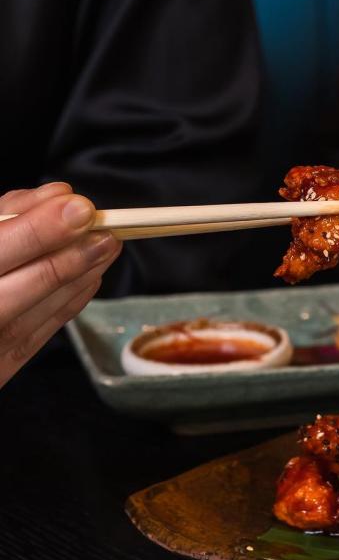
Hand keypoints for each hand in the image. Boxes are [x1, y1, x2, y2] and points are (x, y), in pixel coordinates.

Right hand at [0, 183, 120, 388]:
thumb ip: (5, 215)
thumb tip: (56, 195)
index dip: (40, 228)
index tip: (78, 206)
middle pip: (28, 280)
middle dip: (72, 252)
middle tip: (107, 229)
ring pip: (45, 307)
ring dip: (83, 273)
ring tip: (108, 244)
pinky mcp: (4, 365)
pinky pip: (46, 330)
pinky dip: (73, 299)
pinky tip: (91, 275)